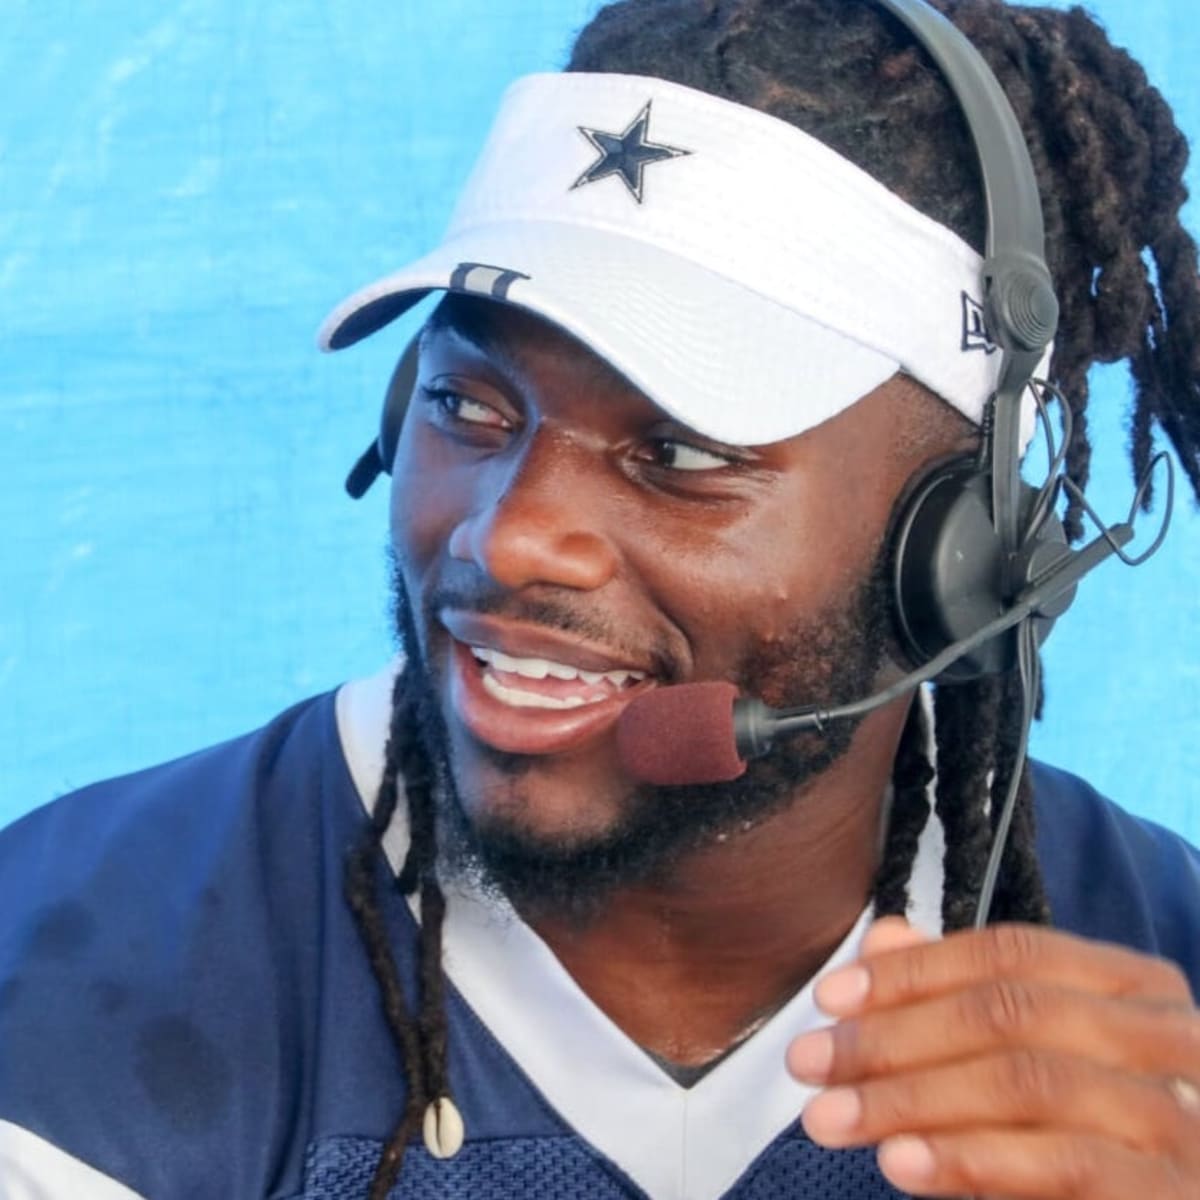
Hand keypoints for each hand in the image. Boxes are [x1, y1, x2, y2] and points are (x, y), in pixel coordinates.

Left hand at [787, 918, 1199, 1197]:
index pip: (1010, 953)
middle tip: (807, 1062)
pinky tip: (901, 1163)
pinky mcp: (1175, 1195)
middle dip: (892, 1036)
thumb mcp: (1023, 1057)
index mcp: (1136, 986)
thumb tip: (882, 939)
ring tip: (830, 1117)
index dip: (911, 972)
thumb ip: (958, 997)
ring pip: (1028, 1082)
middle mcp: (1173, 1037)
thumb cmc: (1092, 1132)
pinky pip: (1064, 1164)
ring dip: (910, 1098)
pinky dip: (971, 1159)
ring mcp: (1185, 1119)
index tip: (827, 998)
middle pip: (1009, 1013)